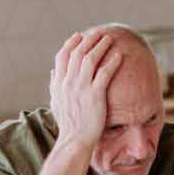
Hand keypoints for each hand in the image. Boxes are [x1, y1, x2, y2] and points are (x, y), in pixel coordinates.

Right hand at [49, 29, 122, 152]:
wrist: (74, 141)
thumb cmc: (67, 124)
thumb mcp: (55, 103)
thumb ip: (54, 85)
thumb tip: (54, 71)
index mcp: (58, 84)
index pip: (62, 56)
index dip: (71, 43)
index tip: (79, 36)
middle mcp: (68, 83)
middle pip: (78, 53)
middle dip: (88, 40)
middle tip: (98, 33)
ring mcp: (81, 89)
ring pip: (90, 59)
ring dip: (101, 46)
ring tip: (110, 39)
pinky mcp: (95, 96)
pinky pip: (104, 73)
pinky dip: (112, 62)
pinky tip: (119, 55)